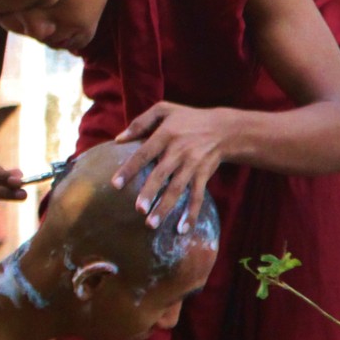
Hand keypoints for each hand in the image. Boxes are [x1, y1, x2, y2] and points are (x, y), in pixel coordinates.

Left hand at [112, 101, 233, 230]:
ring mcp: (193, 165)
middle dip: (150, 192)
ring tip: (151, 224)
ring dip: (165, 207)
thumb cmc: (188, 118)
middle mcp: (179, 151)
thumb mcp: (165, 110)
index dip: (129, 168)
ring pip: (178, 189)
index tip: (115, 184)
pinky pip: (197, 197)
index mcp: (166, 134)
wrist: (225, 129)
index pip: (144, 153)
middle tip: (138, 209)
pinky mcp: (204, 176)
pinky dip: (191, 214)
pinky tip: (182, 229)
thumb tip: (118, 139)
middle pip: (161, 174)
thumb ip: (140, 122)